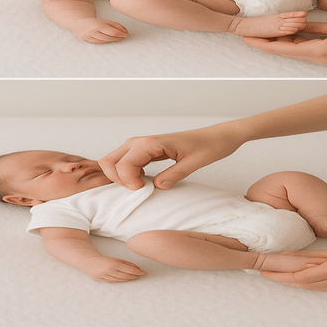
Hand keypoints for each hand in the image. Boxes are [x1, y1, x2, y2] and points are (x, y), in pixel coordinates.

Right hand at [72, 18, 128, 43]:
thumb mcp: (105, 21)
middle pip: (109, 37)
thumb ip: (115, 25)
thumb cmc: (94, 22)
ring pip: (105, 41)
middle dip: (118, 37)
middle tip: (124, 36)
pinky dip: (106, 42)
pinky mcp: (87, 41)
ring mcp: (89, 37)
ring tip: (119, 38)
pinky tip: (110, 40)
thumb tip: (126, 31)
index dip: (121, 34)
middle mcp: (93, 32)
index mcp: (98, 25)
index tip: (127, 34)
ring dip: (113, 40)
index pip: (113, 32)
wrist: (79, 23)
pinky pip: (100, 43)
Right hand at [80, 256, 145, 282]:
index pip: (129, 269)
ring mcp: (105, 276)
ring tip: (134, 277)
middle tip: (140, 274)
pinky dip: (121, 280)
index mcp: (113, 263)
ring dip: (129, 278)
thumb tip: (137, 268)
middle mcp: (109, 271)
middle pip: (126, 276)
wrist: (89, 261)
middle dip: (134, 275)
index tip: (143, 272)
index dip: (137, 271)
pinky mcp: (102, 280)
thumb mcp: (116, 259)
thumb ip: (126, 263)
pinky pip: (115, 282)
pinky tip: (126, 279)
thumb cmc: (104, 259)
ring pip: (121, 280)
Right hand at [98, 125, 244, 189]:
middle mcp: (140, 141)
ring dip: (119, 177)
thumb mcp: (196, 162)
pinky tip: (141, 180)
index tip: (144, 190)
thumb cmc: (209, 146)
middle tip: (138, 190)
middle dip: (117, 179)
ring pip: (114, 161)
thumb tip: (157, 186)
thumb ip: (175, 174)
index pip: (123, 164)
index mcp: (150, 143)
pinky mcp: (143, 150)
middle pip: (110, 161)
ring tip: (139, 186)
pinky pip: (123, 161)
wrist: (217, 136)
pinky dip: (125, 173)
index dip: (128, 182)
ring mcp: (139, 145)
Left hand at [242, 21, 326, 64]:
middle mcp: (316, 58)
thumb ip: (317, 27)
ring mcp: (320, 59)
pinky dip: (292, 40)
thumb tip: (298, 23)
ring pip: (293, 49)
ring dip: (279, 40)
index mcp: (318, 51)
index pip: (283, 48)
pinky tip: (285, 32)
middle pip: (284, 50)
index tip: (248, 38)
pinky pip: (303, 48)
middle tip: (248, 33)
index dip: (264, 44)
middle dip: (265, 42)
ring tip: (263, 30)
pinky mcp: (325, 56)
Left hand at [260, 248, 326, 290]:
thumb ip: (314, 256)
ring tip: (272, 276)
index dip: (283, 275)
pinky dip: (302, 285)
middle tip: (264, 273)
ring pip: (308, 287)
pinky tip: (292, 282)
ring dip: (289, 283)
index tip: (268, 271)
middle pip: (303, 283)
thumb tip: (290, 256)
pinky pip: (316, 288)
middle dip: (281, 279)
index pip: (304, 275)